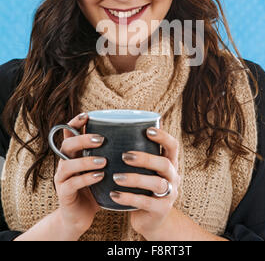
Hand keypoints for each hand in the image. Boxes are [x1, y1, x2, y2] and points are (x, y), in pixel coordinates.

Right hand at [54, 113, 105, 237]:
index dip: (75, 122)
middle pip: (67, 145)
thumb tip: (136, 135)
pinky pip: (71, 184)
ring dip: (85, 161)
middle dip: (82, 139)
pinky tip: (99, 177)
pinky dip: (86, 179)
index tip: (87, 115)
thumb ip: (111, 152)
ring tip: (103, 161)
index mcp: (74, 153)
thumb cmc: (96, 186)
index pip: (69, 132)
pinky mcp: (63, 194)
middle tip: (101, 139)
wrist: (81, 215)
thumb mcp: (103, 167)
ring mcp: (62, 178)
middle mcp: (65, 162)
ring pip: (67, 164)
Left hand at [110, 127, 180, 238]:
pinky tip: (113, 194)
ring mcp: (169, 195)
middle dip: (145, 158)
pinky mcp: (160, 210)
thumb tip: (112, 133)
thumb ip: (137, 157)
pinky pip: (146, 202)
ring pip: (156, 184)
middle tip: (124, 156)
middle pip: (164, 164)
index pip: (173, 146)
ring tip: (116, 177)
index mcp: (170, 163)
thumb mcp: (146, 172)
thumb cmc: (143, 188)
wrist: (151, 220)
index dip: (163, 137)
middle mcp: (173, 177)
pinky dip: (128, 198)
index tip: (147, 130)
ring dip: (135, 179)